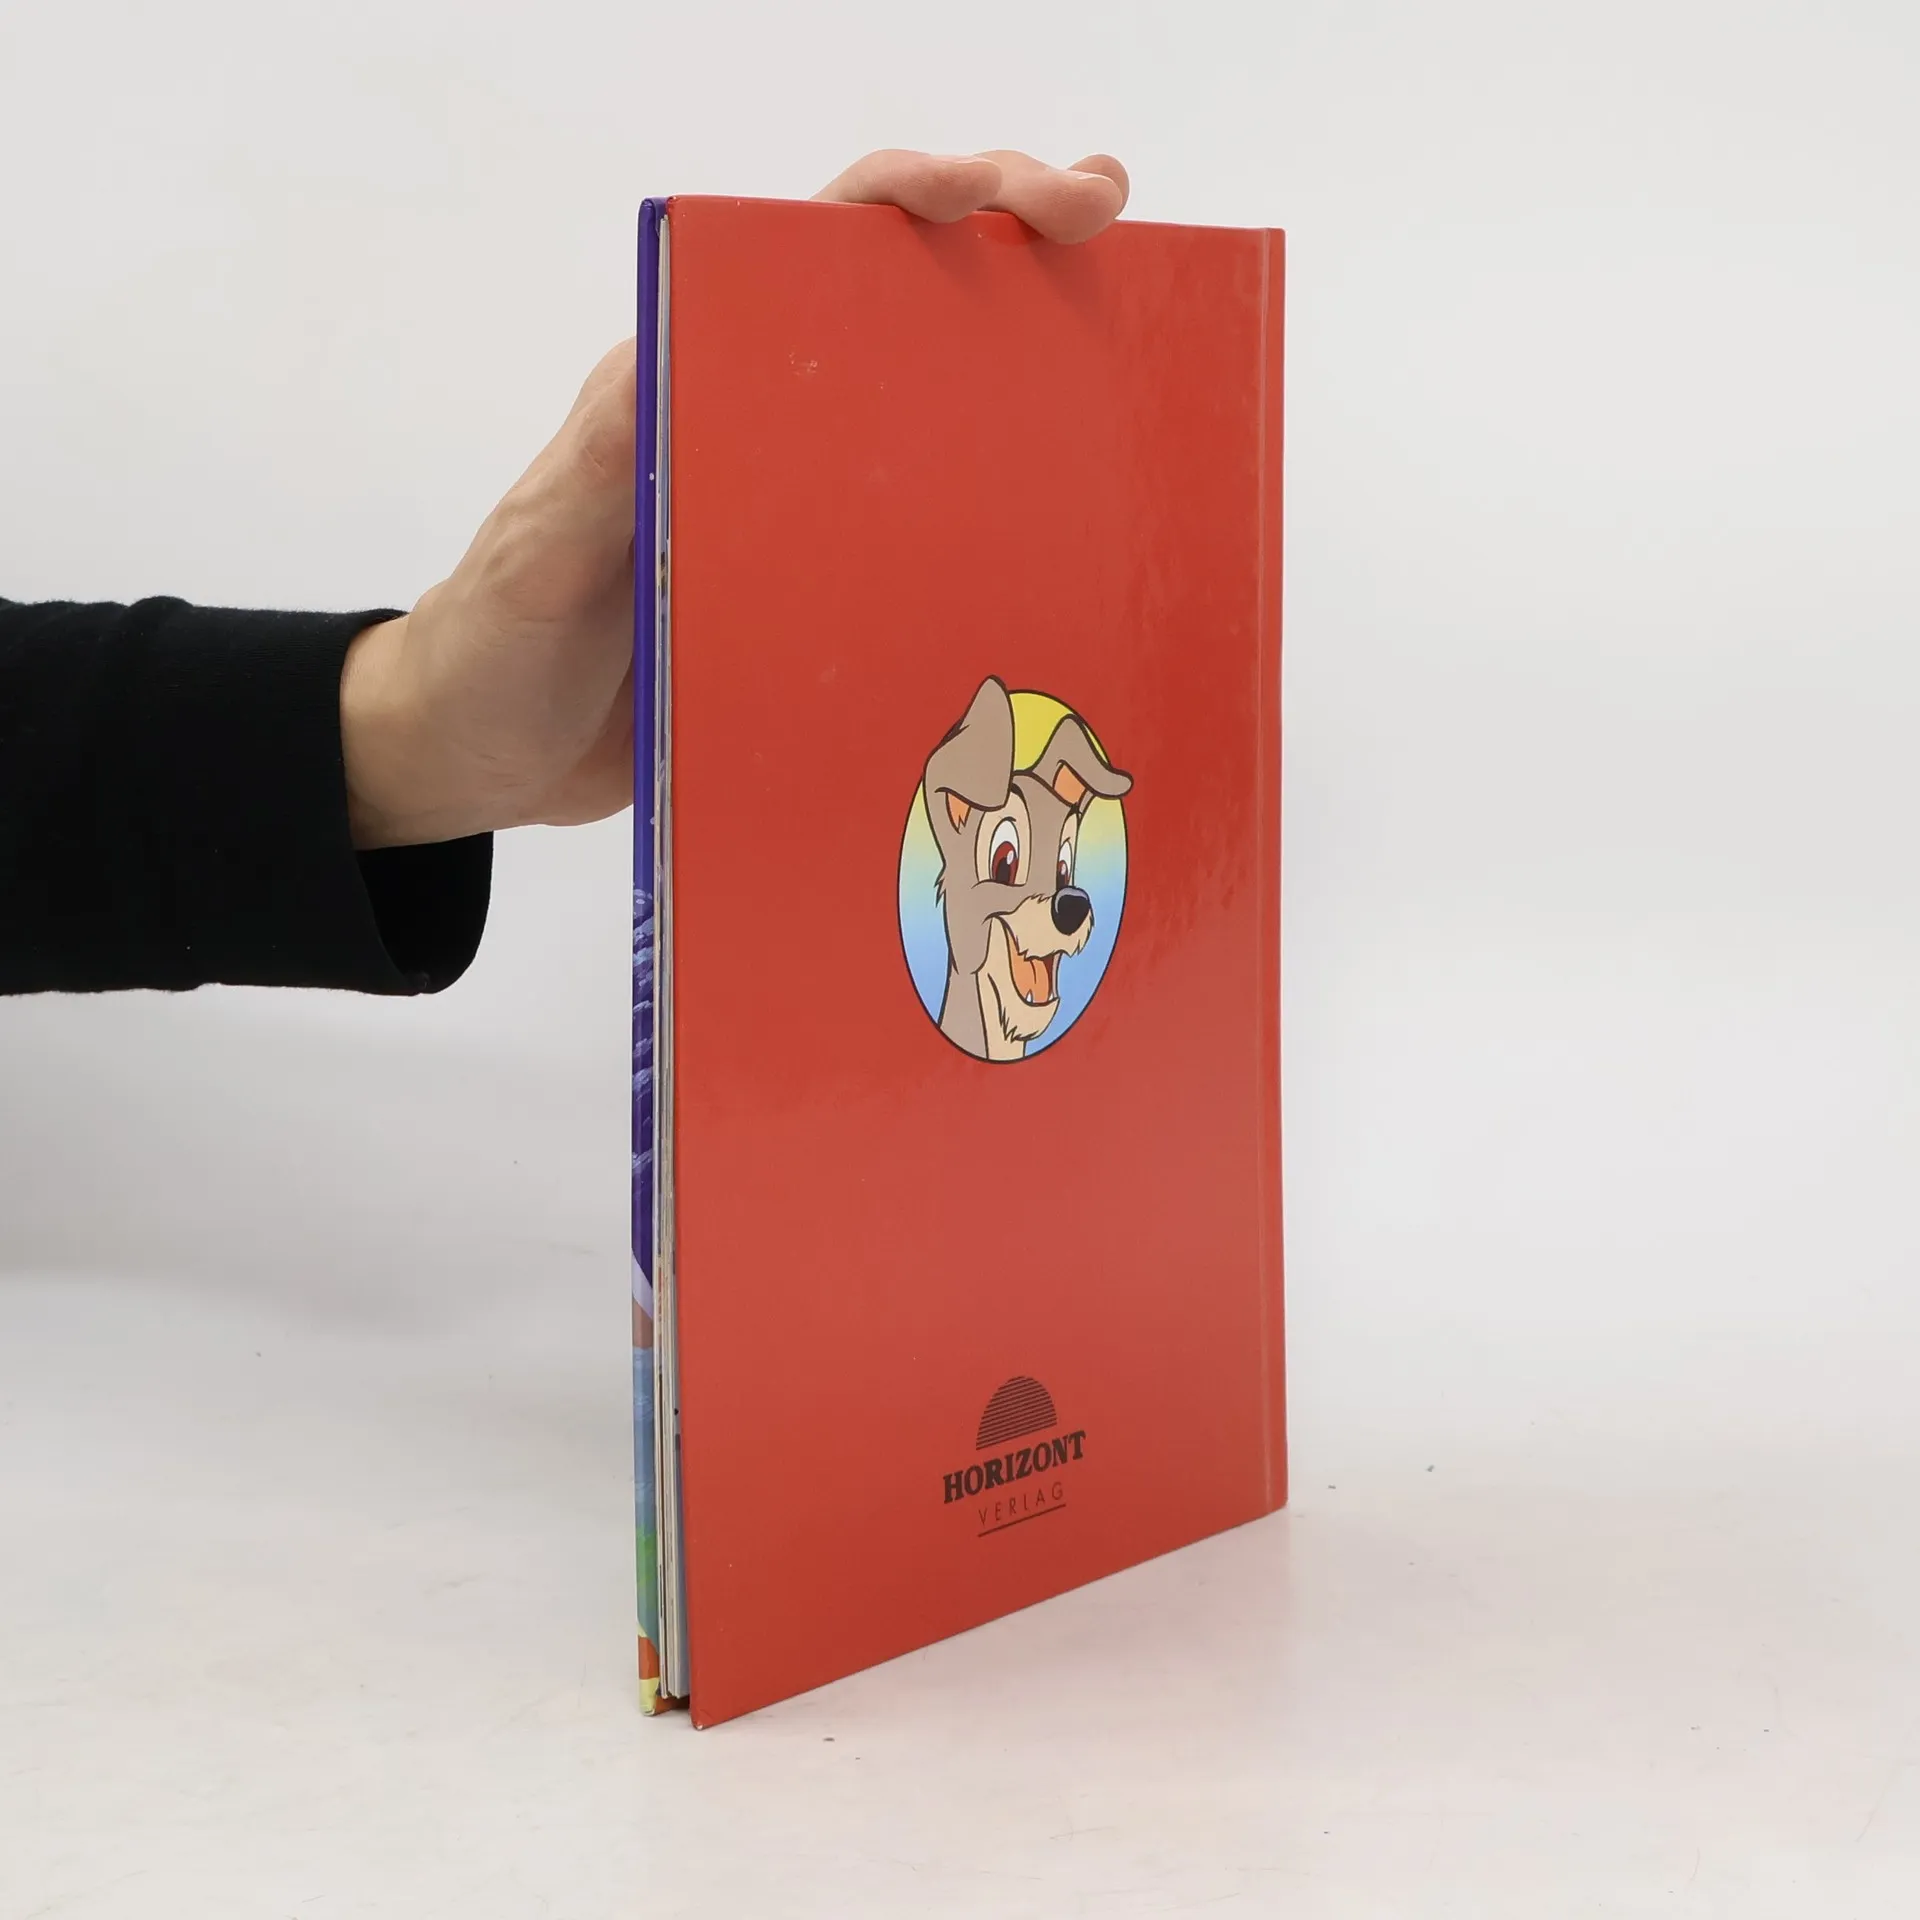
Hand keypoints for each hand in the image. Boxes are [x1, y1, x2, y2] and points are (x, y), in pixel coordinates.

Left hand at [340, 151, 1130, 849]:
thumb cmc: (490, 651)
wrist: (479, 761)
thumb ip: (594, 476)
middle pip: (900, 304)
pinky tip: (1061, 534)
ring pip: (928, 414)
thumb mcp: (537, 561)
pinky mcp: (814, 599)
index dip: (915, 200)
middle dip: (1006, 241)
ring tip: (1125, 341)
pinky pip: (918, 541)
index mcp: (688, 384)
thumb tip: (666, 366)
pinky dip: (992, 517)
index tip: (1007, 196)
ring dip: (1023, 368)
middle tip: (1108, 227)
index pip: (814, 253)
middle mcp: (756, 429)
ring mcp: (794, 514)